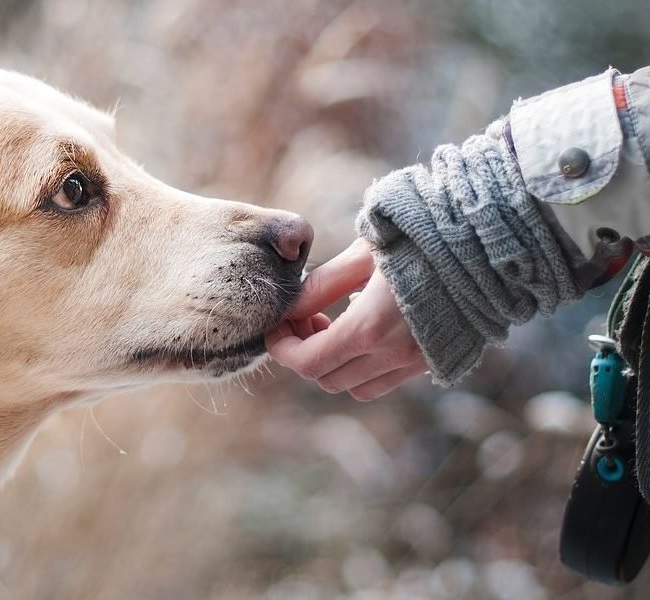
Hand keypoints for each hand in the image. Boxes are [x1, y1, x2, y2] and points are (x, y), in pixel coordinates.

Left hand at [266, 239, 427, 399]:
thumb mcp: (363, 254)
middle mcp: (393, 355)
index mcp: (370, 328)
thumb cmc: (422, 237)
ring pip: (356, 387)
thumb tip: (290, 307)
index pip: (308, 362)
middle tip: (304, 318)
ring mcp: (416, 363)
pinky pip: (385, 380)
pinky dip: (363, 366)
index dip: (282, 348)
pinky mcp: (434, 361)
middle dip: (304, 353)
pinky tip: (365, 328)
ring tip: (332, 324)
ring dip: (334, 364)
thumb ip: (322, 285)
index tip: (276, 326)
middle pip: (326, 379)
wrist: (490, 244)